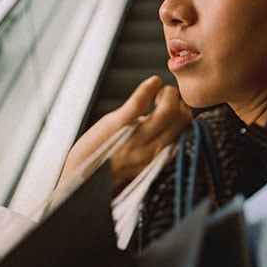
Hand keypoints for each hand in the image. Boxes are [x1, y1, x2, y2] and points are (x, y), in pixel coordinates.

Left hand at [58, 76, 191, 194]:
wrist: (78, 183)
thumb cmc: (107, 176)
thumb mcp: (140, 167)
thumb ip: (156, 151)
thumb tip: (167, 133)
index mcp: (159, 159)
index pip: (188, 131)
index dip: (186, 114)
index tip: (177, 109)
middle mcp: (152, 150)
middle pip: (183, 118)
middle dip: (179, 102)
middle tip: (165, 99)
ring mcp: (135, 138)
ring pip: (169, 109)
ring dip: (168, 94)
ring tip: (158, 93)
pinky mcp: (116, 126)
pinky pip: (138, 104)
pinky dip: (148, 88)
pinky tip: (153, 82)